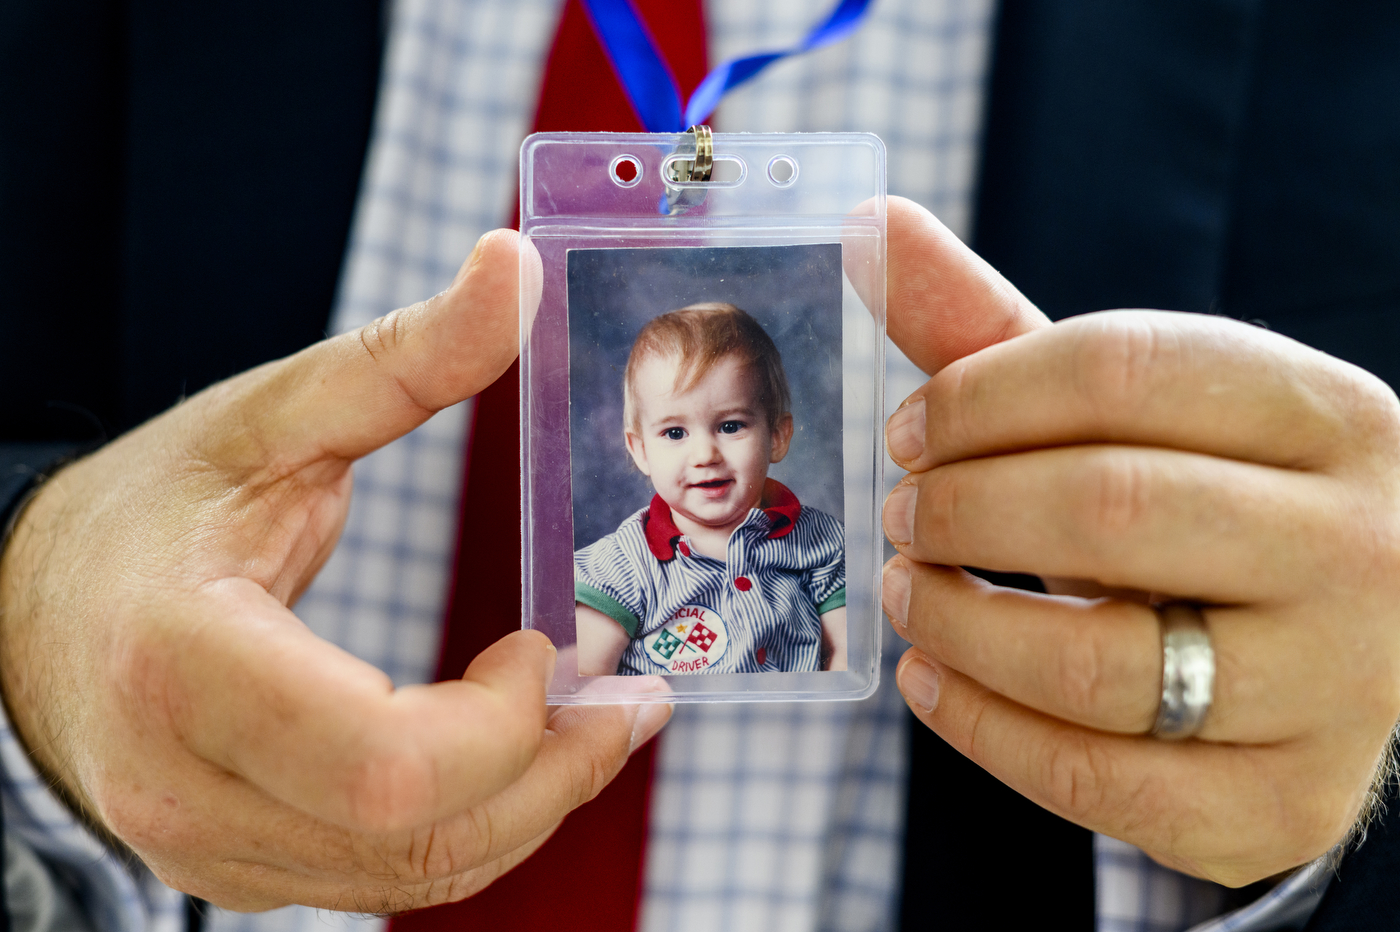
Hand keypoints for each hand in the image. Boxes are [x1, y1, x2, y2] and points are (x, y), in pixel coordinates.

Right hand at [0, 231, 670, 911]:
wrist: (32, 609)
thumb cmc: (151, 507)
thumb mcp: (271, 417)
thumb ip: (405, 355)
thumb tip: (517, 262)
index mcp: (185, 663)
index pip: (383, 760)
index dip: (498, 720)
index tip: (541, 642)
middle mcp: (185, 785)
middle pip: (417, 835)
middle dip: (552, 773)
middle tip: (625, 701)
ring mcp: (206, 847)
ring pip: (415, 876)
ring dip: (533, 805)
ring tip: (601, 724)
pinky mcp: (235, 870)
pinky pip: (384, 879)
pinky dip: (475, 824)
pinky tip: (520, 757)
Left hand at [878, 197, 1399, 884]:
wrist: (1346, 657)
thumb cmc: (1209, 513)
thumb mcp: (1135, 421)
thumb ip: (999, 333)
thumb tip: (869, 225)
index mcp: (1327, 417)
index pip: (1121, 368)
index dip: (977, 396)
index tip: (909, 432)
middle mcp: (1360, 547)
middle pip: (1106, 507)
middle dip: (963, 510)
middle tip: (905, 518)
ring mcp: (1336, 689)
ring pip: (1097, 663)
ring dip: (958, 626)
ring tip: (909, 595)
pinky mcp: (1284, 806)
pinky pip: (1099, 784)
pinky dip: (983, 732)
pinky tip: (933, 683)